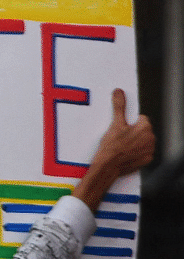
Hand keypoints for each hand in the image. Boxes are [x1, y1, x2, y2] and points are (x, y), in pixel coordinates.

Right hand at [73, 89, 154, 210]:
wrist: (108, 166)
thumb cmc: (111, 146)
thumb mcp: (114, 124)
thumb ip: (119, 106)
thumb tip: (119, 92)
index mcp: (145, 127)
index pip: (141, 119)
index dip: (130, 123)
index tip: (122, 129)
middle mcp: (151, 138)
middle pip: (143, 130)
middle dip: (134, 132)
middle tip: (121, 138)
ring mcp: (150, 150)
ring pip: (143, 141)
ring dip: (136, 142)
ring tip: (123, 146)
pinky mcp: (147, 159)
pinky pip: (143, 152)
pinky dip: (137, 152)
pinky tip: (127, 153)